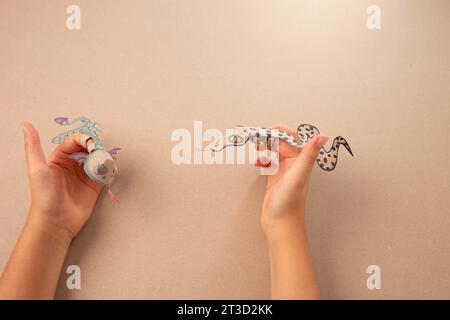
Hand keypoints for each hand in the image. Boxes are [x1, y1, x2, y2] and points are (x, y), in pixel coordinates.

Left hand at [22, 122, 101, 239]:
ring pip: (99, 159)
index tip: (91, 145)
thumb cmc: (44, 197)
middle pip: (89, 148)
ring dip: (104, 158)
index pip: (74, 142)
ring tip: (105, 165)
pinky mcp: (95, 186)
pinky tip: (110, 171)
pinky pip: (105, 173)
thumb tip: (26, 125)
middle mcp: (73, 165)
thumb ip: (33, 146)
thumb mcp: (37, 169)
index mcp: (59, 158)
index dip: (84, 139)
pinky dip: (110, 170)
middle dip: (96, 148)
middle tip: (99, 154)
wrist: (56, 222)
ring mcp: (85, 175)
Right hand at [255, 124, 325, 298]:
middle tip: (257, 139)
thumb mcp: (298, 176)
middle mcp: (294, 165)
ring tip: (256, 150)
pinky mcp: (274, 179)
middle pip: (281, 144)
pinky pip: (268, 163)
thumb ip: (308, 155)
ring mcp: (284, 172)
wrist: (280, 225)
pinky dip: (262, 160)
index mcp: (301, 162)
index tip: (269, 129)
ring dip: (264, 148)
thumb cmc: (289, 204)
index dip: (281, 132)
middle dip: (269, 139)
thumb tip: (322, 136)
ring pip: (274, 152)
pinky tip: (258, 163)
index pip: (293, 139)